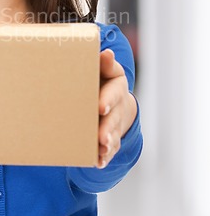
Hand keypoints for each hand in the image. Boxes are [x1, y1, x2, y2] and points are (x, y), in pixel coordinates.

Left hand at [97, 49, 136, 168]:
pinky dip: (104, 157)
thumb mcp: (104, 68)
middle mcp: (118, 107)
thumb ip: (103, 63)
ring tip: (100, 151)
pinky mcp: (110, 138)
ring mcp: (115, 124)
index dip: (108, 100)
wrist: (110, 96)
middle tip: (101, 138)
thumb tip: (106, 53)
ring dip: (107, 145)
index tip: (100, 107)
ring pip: (112, 135)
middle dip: (107, 129)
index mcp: (116, 87)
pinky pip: (108, 149)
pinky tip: (98, 162)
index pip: (113, 93)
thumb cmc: (101, 78)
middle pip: (113, 119)